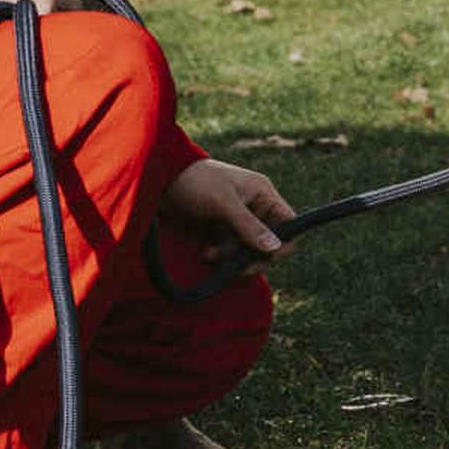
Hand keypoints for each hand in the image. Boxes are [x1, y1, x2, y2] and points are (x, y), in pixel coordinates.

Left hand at [164, 157, 295, 258]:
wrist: (160, 180)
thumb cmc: (195, 182)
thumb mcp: (223, 203)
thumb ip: (249, 226)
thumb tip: (275, 248)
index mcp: (263, 194)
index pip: (288, 223)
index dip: (282, 243)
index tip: (264, 258)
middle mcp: (254, 206)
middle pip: (268, 241)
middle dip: (251, 255)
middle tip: (236, 268)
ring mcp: (237, 218)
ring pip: (247, 249)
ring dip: (231, 257)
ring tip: (209, 255)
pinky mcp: (221, 228)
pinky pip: (230, 250)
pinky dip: (220, 255)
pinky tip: (205, 253)